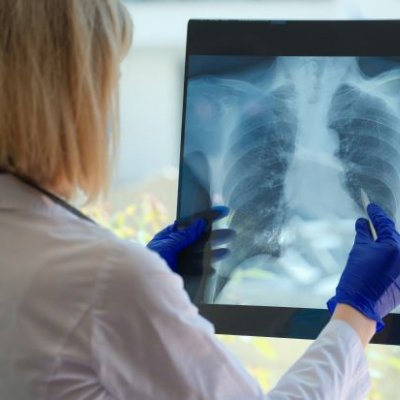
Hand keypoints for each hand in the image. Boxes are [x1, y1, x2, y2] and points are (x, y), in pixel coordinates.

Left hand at [147, 206, 230, 272]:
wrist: (139, 286)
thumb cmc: (150, 260)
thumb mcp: (168, 245)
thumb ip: (184, 236)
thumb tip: (200, 223)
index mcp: (171, 234)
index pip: (193, 222)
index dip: (208, 216)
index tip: (223, 210)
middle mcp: (177, 246)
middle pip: (200, 239)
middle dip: (216, 236)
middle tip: (232, 233)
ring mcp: (180, 260)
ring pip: (201, 254)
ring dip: (214, 253)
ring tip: (227, 252)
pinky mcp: (182, 274)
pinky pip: (197, 270)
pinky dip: (205, 269)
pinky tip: (214, 270)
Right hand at [327, 203, 399, 331]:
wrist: (361, 305)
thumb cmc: (357, 277)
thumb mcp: (358, 250)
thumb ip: (363, 233)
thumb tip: (363, 222)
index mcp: (394, 247)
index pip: (385, 224)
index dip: (376, 214)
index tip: (371, 207)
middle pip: (393, 237)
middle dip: (382, 229)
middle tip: (372, 220)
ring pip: (396, 249)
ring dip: (386, 243)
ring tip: (373, 238)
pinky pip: (396, 262)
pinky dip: (388, 256)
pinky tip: (378, 255)